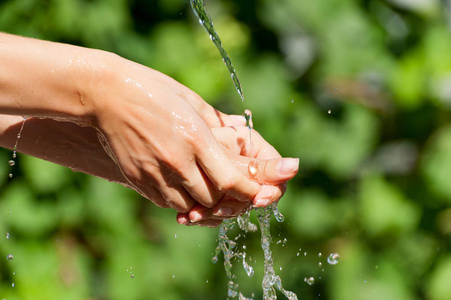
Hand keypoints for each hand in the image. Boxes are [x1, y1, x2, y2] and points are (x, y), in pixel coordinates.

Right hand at [90, 55, 282, 212]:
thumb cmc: (150, 90)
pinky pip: (166, 203)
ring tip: (203, 186)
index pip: (231, 180)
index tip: (258, 192)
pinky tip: (180, 185)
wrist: (104, 94)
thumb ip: (216, 120)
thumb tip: (239, 130)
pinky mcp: (137, 180)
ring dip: (202, 201)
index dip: (248, 192)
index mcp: (196, 138)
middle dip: (226, 196)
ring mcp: (155, 174)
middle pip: (213, 198)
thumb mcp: (188, 98)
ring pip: (190, 206)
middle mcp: (177, 161)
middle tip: (229, 188)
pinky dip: (179, 200)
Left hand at [176, 126, 298, 226]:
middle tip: (217, 208)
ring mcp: (223, 178)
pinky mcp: (206, 190)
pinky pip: (212, 210)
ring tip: (193, 214)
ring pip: (231, 205)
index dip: (269, 189)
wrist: (143, 131)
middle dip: (235, 204)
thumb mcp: (222, 149)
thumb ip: (258, 164)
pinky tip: (186, 217)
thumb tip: (295, 166)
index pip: (273, 172)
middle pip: (252, 194)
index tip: (257, 199)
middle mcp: (239, 163)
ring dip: (214, 213)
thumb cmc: (183, 129)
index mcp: (249, 146)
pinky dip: (201, 215)